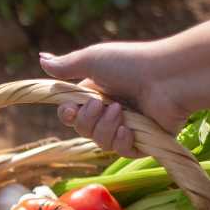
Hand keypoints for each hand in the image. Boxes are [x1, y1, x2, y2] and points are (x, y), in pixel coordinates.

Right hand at [39, 41, 190, 155]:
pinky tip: (128, 131)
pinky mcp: (144, 141)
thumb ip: (66, 65)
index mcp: (97, 93)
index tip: (70, 109)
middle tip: (101, 105)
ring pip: (100, 142)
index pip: (71, 113)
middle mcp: (110, 110)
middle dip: (88, 120)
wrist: (168, 77)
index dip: (67, 115)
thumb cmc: (131, 63)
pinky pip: (122, 151)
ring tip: (121, 112)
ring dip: (105, 128)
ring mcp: (128, 126)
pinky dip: (122, 142)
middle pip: (83, 130)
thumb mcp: (93, 60)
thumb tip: (41, 58)